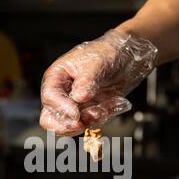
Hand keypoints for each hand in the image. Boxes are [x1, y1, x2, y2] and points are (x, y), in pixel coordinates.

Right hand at [40, 29, 157, 135]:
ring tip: (108, 106)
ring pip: (73, 125)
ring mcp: (77, 105)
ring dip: (92, 119)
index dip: (61, 108)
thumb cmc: (108, 52)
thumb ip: (87, 80)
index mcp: (58, 76)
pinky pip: (93, 123)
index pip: (50, 96)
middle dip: (67, 125)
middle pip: (51, 119)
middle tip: (82, 124)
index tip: (76, 114)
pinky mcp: (90, 112)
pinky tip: (115, 102)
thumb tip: (78, 97)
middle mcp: (64, 93)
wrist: (128, 58)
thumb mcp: (97, 62)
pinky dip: (105, 116)